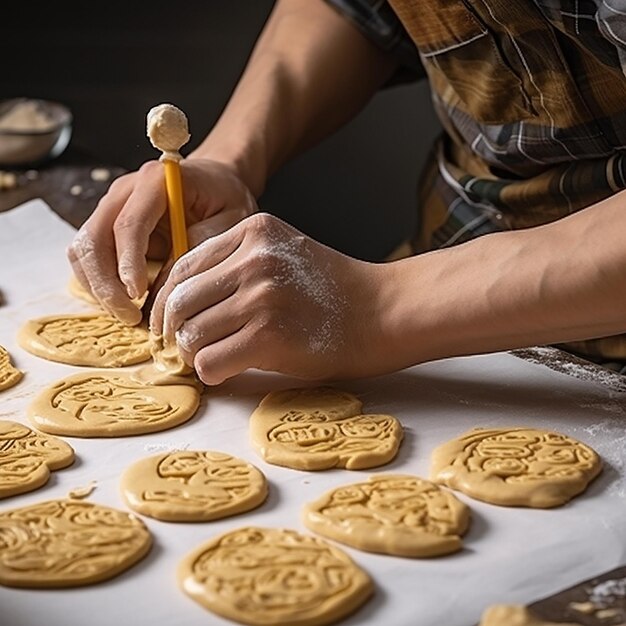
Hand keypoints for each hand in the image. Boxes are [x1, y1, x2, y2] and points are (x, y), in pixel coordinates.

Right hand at [67, 158, 256, 324]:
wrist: (216, 183)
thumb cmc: (226, 201)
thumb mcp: (229, 222)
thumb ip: (200, 247)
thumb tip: (167, 285)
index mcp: (156, 182)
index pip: (128, 224)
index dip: (128, 263)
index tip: (139, 295)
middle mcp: (125, 191)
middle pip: (93, 239)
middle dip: (106, 284)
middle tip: (131, 317)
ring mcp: (110, 207)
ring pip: (83, 252)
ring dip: (99, 288)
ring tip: (129, 315)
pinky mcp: (106, 226)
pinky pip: (89, 259)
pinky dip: (99, 285)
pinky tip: (124, 304)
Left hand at [150, 212, 388, 384]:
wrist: (382, 312)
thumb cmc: (332, 291)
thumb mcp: (282, 255)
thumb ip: (235, 267)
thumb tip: (179, 304)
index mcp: (252, 232)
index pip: (182, 267)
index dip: (165, 301)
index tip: (167, 323)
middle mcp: (254, 259)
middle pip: (180, 301)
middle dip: (173, 331)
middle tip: (183, 348)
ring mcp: (262, 296)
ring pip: (191, 334)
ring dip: (194, 354)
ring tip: (213, 358)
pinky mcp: (270, 335)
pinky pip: (210, 361)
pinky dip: (211, 373)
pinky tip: (227, 370)